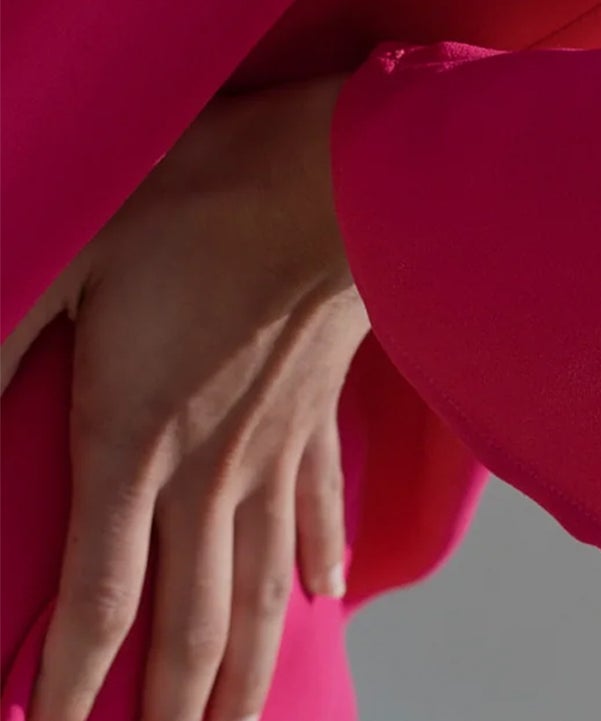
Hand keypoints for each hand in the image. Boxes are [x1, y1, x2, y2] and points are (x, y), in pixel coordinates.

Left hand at [1, 73, 369, 720]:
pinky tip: (325, 598)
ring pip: (262, 591)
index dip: (67, 690)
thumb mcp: (74, 249)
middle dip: (170, 715)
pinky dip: (323, 561)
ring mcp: (275, 447)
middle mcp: (210, 470)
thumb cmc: (201, 196)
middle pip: (191, 628)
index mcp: (137, 440)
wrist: (333, 170)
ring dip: (247, 674)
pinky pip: (320, 506)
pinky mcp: (318, 411)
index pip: (98, 602)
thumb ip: (2, 334)